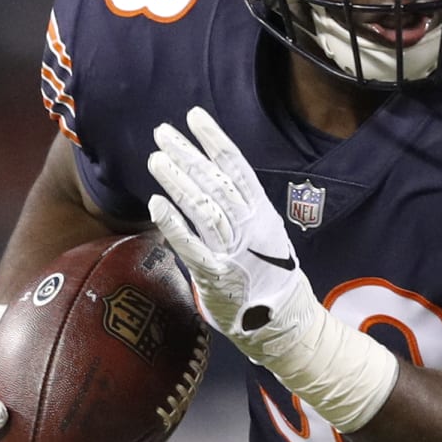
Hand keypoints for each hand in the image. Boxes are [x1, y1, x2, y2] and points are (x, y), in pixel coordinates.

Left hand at [147, 107, 397, 430]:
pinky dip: (175, 224)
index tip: (194, 116)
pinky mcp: (218, 276)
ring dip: (179, 180)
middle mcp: (250, 227)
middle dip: (188, 154)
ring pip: (205, 207)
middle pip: (216, 182)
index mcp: (261, 214)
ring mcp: (236, 250)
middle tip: (162, 133)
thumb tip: (208, 186)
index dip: (215, 140)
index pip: (237, 168)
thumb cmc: (268, 280)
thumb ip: (237, 214)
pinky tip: (157, 204)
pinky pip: (193, 245)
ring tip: (156, 159)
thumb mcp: (261, 238)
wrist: (285, 324)